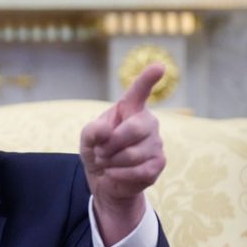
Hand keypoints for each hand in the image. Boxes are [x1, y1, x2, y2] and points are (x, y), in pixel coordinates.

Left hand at [80, 63, 165, 245]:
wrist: (104, 180)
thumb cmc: (98, 151)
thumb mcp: (86, 139)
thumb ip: (92, 131)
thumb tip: (107, 130)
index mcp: (130, 109)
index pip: (139, 91)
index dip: (148, 78)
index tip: (159, 66)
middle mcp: (147, 122)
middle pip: (134, 128)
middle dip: (111, 144)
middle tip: (100, 152)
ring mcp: (156, 143)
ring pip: (133, 154)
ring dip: (111, 162)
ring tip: (108, 162)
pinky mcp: (159, 164)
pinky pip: (138, 170)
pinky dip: (119, 174)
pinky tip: (114, 173)